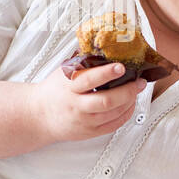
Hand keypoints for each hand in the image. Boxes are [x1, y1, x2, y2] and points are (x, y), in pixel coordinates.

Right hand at [32, 60, 146, 143]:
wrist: (39, 115)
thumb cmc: (54, 90)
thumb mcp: (63, 72)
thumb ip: (82, 62)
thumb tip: (105, 46)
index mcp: (69, 86)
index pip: (89, 80)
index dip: (107, 73)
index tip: (121, 67)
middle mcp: (76, 105)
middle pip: (106, 101)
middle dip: (127, 91)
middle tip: (139, 82)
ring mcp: (83, 121)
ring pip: (113, 113)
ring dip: (130, 101)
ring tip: (137, 91)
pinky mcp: (89, 132)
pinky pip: (113, 125)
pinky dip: (126, 114)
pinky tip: (130, 104)